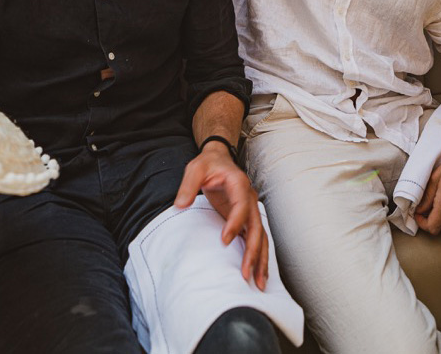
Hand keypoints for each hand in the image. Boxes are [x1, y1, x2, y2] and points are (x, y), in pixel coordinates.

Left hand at [174, 142, 268, 289]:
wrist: (218, 159)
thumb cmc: (208, 164)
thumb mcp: (195, 168)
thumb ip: (188, 185)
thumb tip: (179, 205)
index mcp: (239, 183)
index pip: (241, 206)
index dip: (235, 224)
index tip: (224, 241)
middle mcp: (249, 197)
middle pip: (257, 226)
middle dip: (253, 251)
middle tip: (246, 273)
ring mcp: (249, 208)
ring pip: (261, 236)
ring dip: (261, 259)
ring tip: (259, 283)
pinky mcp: (245, 218)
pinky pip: (256, 238)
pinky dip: (259, 255)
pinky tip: (258, 273)